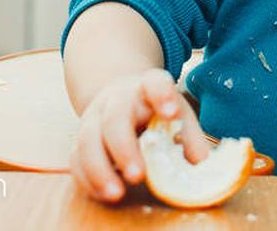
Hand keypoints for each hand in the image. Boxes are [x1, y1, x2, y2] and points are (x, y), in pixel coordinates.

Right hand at [69, 67, 212, 202]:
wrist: (119, 97)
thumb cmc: (154, 110)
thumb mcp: (176, 113)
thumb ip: (189, 136)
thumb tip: (200, 162)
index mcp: (146, 88)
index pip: (154, 82)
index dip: (162, 95)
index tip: (172, 112)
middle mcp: (116, 100)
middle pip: (114, 118)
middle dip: (124, 148)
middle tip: (138, 175)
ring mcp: (94, 117)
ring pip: (87, 140)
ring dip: (100, 169)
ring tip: (117, 194)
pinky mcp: (80, 139)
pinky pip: (76, 158)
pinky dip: (87, 178)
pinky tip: (104, 194)